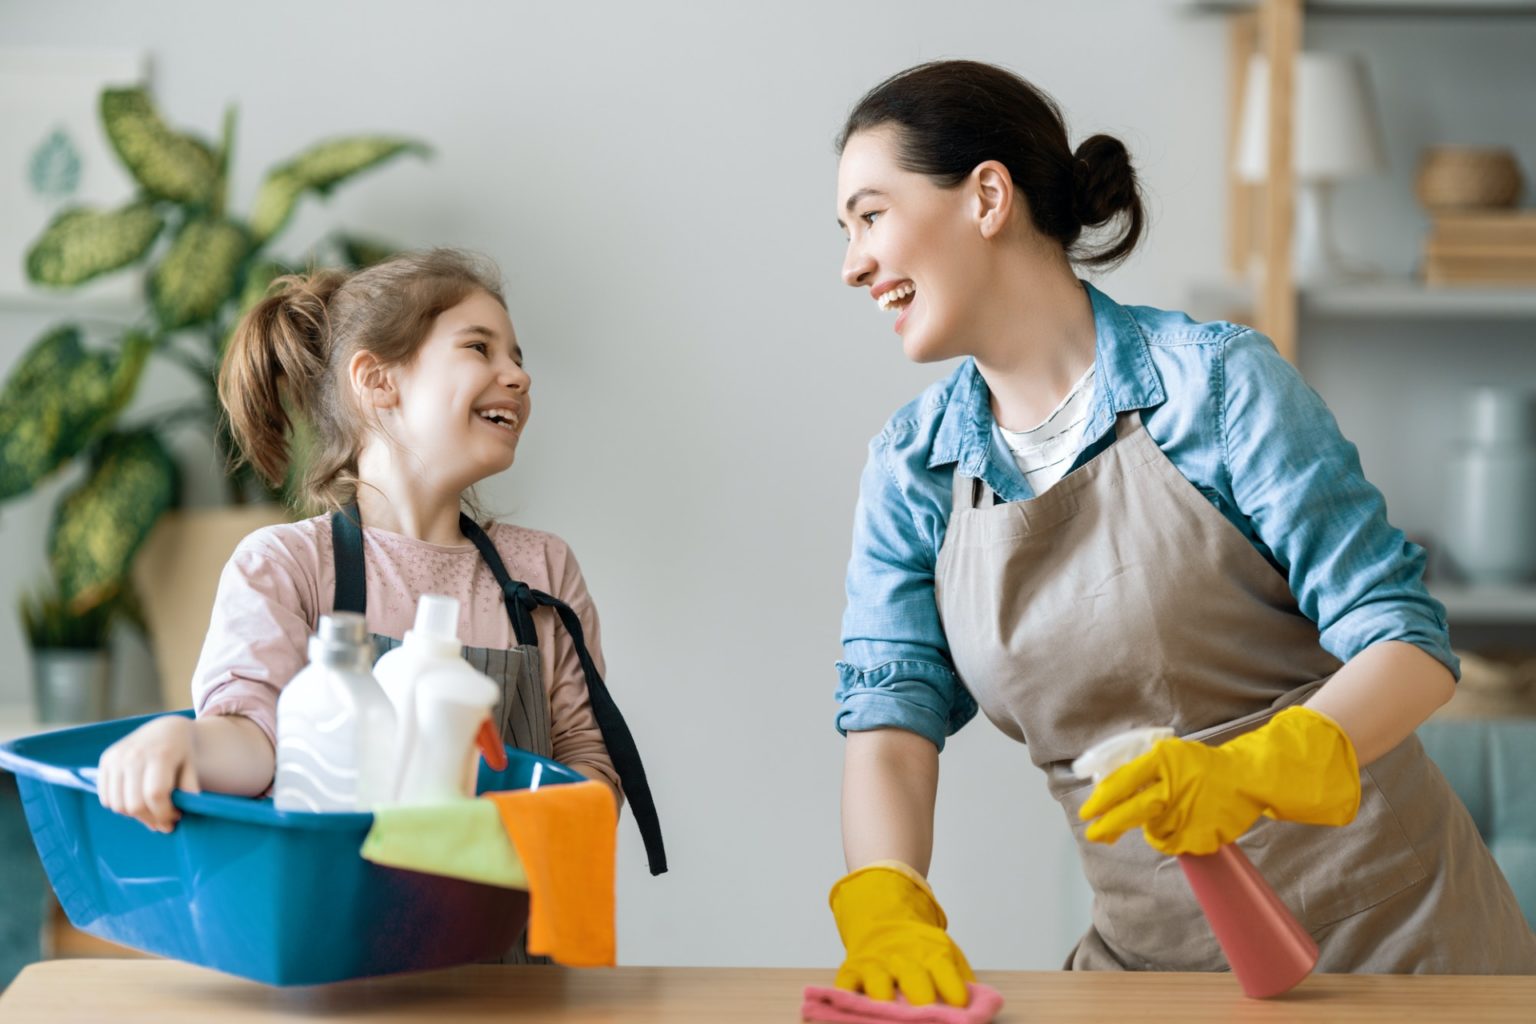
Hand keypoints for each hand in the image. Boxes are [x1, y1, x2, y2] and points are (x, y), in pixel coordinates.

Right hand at [97, 715, 200, 832]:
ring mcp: (117, 758)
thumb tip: (181, 814)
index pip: (156, 795)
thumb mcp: (191, 766)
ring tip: (152, 813)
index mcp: (160, 754)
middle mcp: (134, 755)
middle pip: (135, 804)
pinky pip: (106, 798)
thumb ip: (188, 789)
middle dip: (151, 819)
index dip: (165, 813)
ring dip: (136, 816)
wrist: (164, 728)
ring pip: (119, 805)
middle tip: (164, 823)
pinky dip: (121, 807)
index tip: (176, 818)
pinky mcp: (106, 761)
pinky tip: (138, 802)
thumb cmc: (182, 751)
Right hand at [829, 860, 974, 1006]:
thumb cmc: (917, 943)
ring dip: (882, 995)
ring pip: (877, 981)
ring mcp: (875, 963)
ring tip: (886, 1008)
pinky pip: (846, 983)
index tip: (960, 1003)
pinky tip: (849, 1003)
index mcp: (930, 953)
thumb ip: (959, 976)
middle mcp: (903, 958)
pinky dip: (846, 994)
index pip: (944, 968)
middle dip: (919, 994)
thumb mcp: (944, 949)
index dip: (952, 986)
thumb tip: (981, 1004)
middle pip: (912, 976)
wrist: (880, 910)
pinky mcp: (852, 969)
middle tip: (925, 1010)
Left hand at [1079, 705, 1360, 855]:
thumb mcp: (1170, 755)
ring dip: (1153, 828)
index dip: (1101, 800)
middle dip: (1108, 826)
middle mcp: (1173, 787)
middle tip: (1094, 835)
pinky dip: (1175, 837)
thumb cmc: (1202, 765)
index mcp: (1163, 761)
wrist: (1248, 777)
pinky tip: (1187, 822)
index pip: (1123, 782)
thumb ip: (1141, 771)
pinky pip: (1176, 843)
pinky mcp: (1202, 835)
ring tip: (1170, 814)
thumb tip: (1105, 791)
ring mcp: (1189, 813)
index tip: (1086, 813)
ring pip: (1154, 831)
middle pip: (1132, 813)